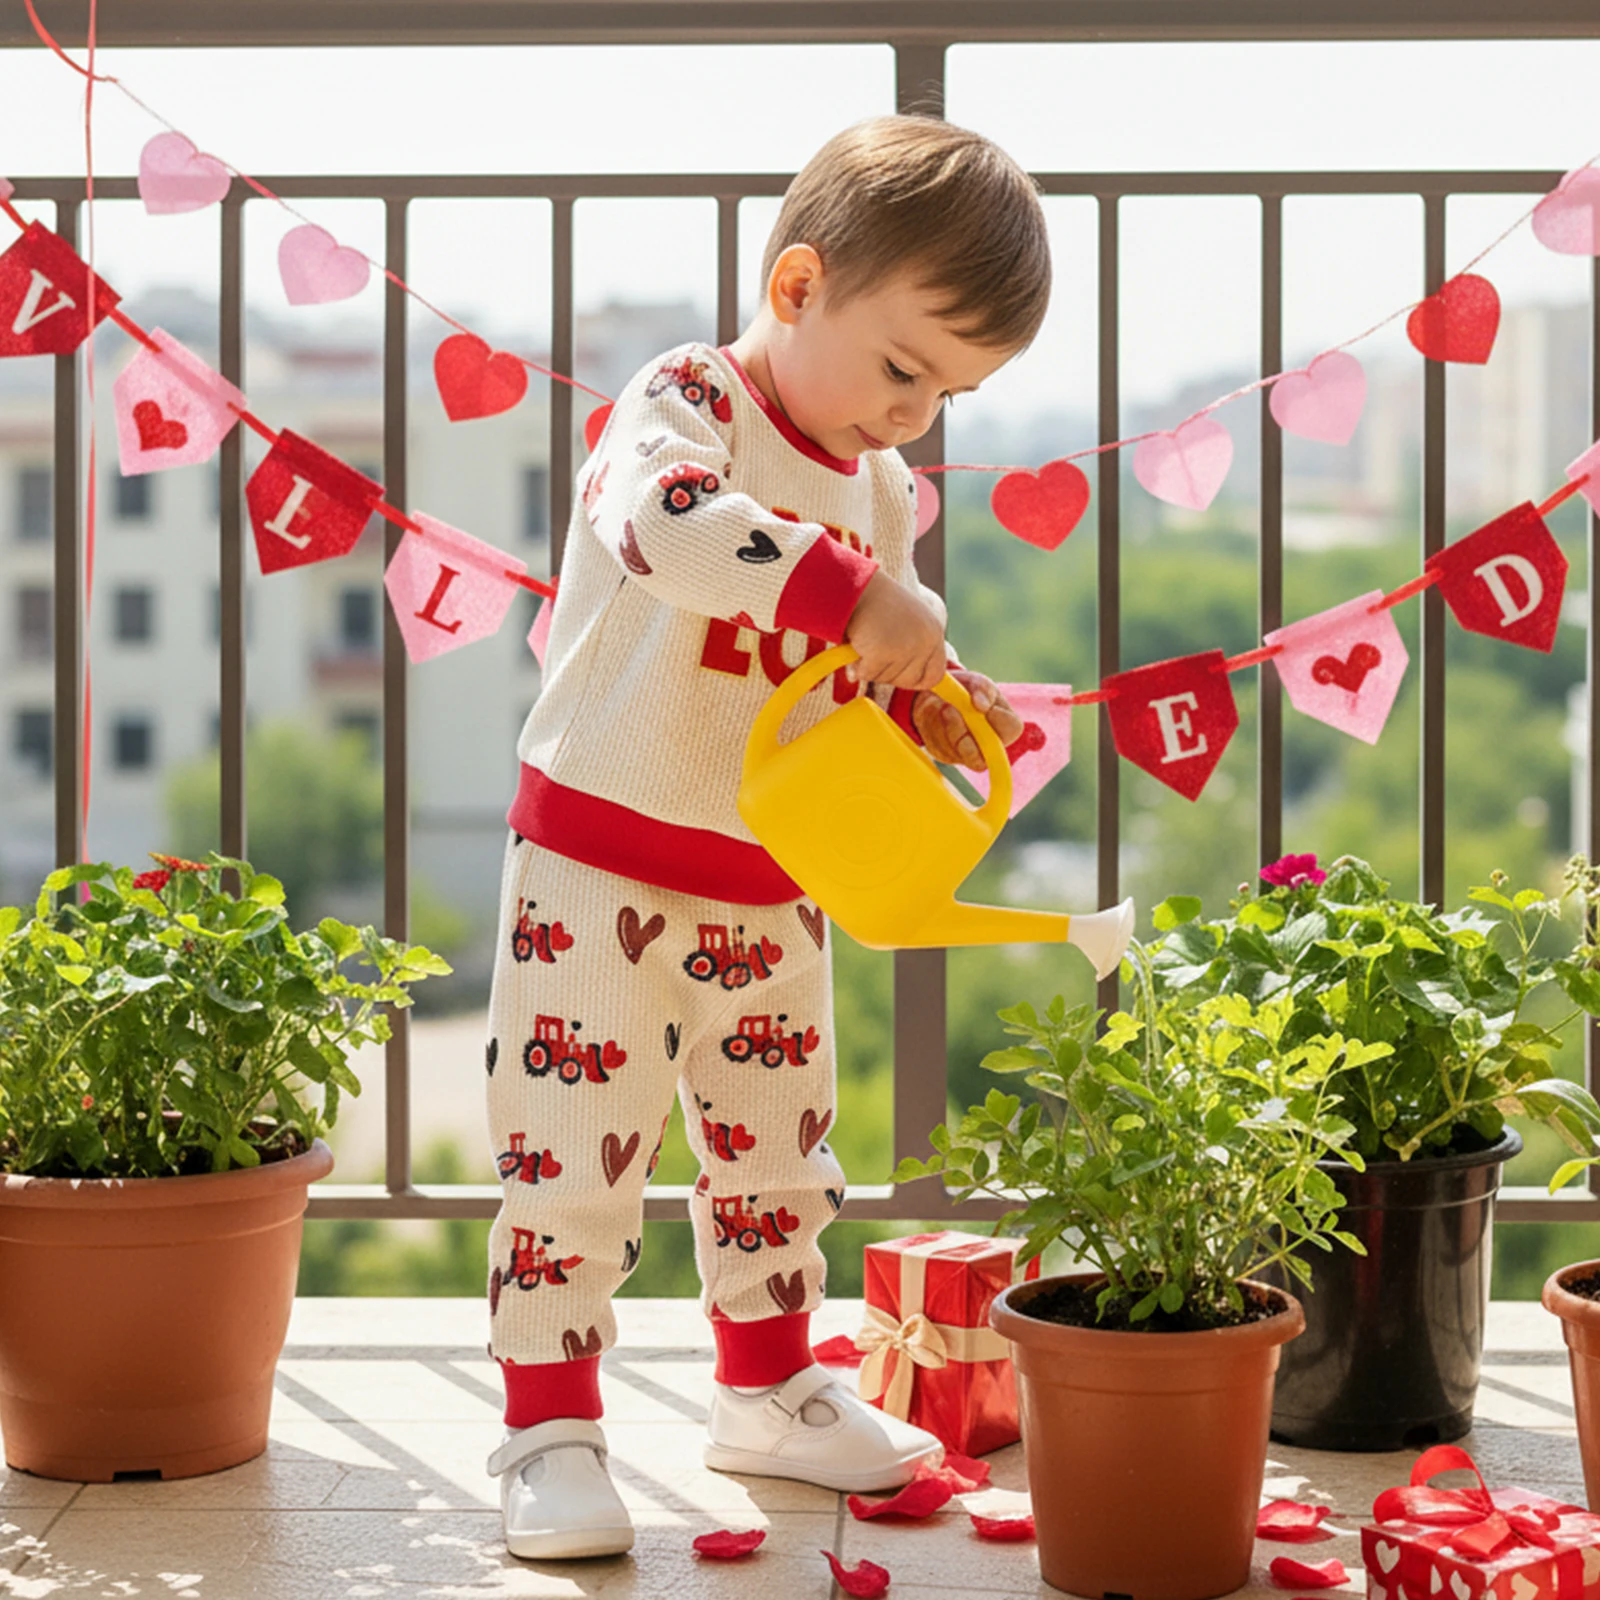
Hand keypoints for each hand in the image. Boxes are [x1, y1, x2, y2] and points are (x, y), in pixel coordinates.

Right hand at [843, 570, 946, 690]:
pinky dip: (858, 665)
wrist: (855, 585)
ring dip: (872, 665)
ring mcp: (906, 649)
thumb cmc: (877, 601)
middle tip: (877, 649)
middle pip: (909, 682)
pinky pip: (868, 674)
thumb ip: (914, 647)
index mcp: (934, 633)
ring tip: (868, 639)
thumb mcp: (910, 620)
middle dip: (890, 672)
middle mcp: (925, 642)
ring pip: (886, 678)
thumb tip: (909, 681)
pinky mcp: (883, 653)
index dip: (916, 679)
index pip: (935, 675)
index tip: (899, 674)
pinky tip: (857, 644)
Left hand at [912, 671, 1022, 769]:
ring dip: (942, 726)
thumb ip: (982, 689)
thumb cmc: (968, 690)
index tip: (980, 705)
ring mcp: (966, 754)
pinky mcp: (945, 754)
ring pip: (953, 750)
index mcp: (1005, 724)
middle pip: (980, 755)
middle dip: (960, 732)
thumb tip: (981, 704)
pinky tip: (932, 710)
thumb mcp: (976, 682)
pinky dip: (931, 726)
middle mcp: (988, 746)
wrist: (940, 696)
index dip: (998, 720)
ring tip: (938, 704)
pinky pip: (936, 746)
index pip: (1011, 730)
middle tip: (948, 708)